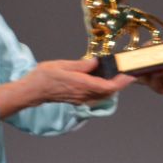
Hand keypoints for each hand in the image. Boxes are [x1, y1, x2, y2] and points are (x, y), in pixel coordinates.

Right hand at [0, 58, 134, 118]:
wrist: (32, 91)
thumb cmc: (43, 77)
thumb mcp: (62, 65)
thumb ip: (81, 65)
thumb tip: (96, 62)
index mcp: (81, 85)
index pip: (108, 87)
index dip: (122, 82)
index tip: (130, 75)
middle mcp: (83, 95)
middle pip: (109, 92)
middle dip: (121, 84)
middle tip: (128, 73)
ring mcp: (81, 99)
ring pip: (103, 95)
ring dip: (113, 86)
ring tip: (118, 75)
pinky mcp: (77, 99)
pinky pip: (95, 95)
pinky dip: (103, 88)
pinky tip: (102, 79)